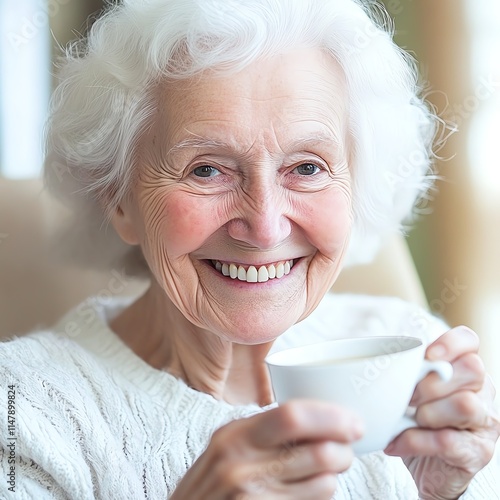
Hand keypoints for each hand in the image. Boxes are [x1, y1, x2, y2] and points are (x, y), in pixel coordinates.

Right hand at [170, 400, 363, 498]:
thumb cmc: (212, 483)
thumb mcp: (226, 446)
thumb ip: (262, 429)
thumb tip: (317, 416)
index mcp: (234, 435)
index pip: (292, 415)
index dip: (331, 417)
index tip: (353, 421)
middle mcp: (241, 464)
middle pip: (316, 450)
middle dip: (344, 449)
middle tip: (348, 448)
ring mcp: (252, 497)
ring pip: (323, 482)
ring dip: (334, 476)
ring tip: (326, 471)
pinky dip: (321, 496)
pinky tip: (309, 491)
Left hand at [385, 326, 499, 498]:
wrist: (427, 468)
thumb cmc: (415, 420)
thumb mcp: (407, 391)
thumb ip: (401, 372)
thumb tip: (369, 357)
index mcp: (464, 369)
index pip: (469, 340)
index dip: (450, 342)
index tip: (427, 355)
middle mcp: (482, 391)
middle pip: (472, 369)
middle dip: (431, 381)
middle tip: (407, 397)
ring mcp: (485, 423)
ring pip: (465, 404)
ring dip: (427, 412)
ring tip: (407, 420)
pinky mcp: (476, 453)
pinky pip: (447, 440)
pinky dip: (415, 441)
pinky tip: (396, 442)